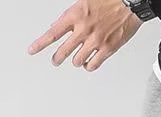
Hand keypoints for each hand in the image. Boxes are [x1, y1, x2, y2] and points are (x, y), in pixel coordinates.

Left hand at [28, 0, 143, 71]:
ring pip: (77, 61)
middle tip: (55, 60)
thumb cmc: (108, 1)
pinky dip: (89, 66)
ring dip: (76, 61)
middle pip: (63, 51)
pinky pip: (93, 65)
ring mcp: (95, 41)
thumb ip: (69, 17)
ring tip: (77, 59)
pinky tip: (88, 63)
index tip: (32, 50)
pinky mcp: (108, 49)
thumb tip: (56, 26)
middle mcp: (83, 30)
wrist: (128, 4)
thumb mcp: (83, 3)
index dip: (40, 44)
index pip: (52, 33)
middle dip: (57, 58)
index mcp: (75, 15)